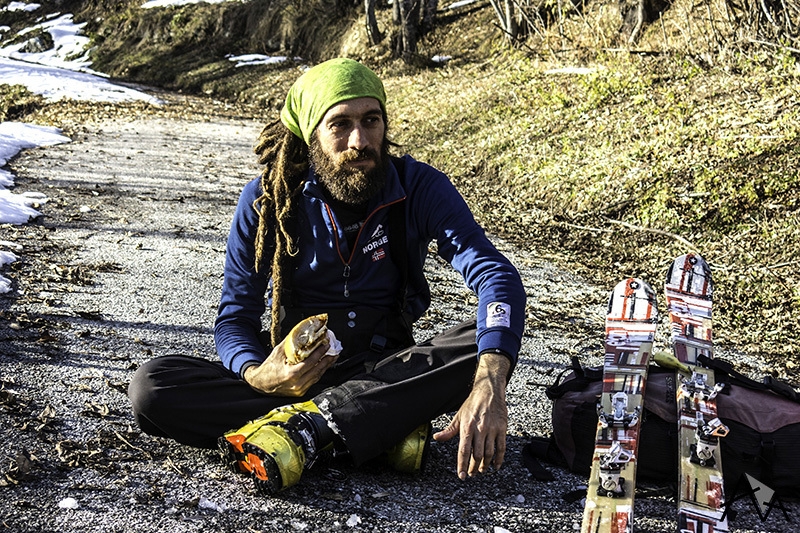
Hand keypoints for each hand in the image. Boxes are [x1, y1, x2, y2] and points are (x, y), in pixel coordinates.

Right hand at [243, 338, 337, 395]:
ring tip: (332, 357)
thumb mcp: (278, 352)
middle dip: (327, 360)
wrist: (261, 383)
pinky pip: (313, 381)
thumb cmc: (268, 368)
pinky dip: (319, 372)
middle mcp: (297, 384)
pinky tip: (323, 366)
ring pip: (317, 377)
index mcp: (291, 374)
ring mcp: (299, 389)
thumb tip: (302, 333)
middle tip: (334, 351)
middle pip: (317, 370)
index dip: (320, 353)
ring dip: (326, 366)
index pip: (311, 362)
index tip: (326, 345)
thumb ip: (291, 343)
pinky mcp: (301, 392)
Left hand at [433, 352, 510, 479]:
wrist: (488, 390)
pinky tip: (496, 465)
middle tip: (472, 473)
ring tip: (481, 470)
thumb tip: (437, 437)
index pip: (463, 450)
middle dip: (473, 467)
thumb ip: (449, 430)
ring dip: (485, 465)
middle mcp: (479, 429)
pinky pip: (501, 447)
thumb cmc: (472, 403)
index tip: (462, 475)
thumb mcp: (458, 416)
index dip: (462, 465)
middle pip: (477, 455)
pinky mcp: (502, 429)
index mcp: (467, 427)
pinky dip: (499, 459)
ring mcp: (492, 429)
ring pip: (489, 453)